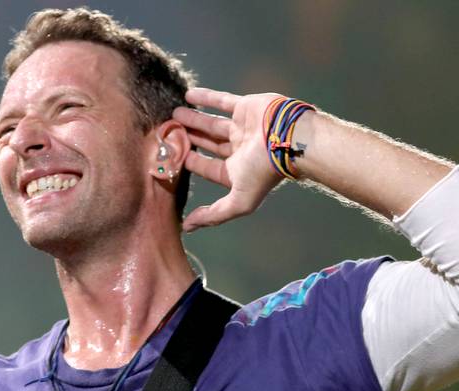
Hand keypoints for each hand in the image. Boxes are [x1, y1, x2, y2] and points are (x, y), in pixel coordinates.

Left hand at [173, 88, 284, 232]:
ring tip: (175, 114)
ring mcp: (243, 128)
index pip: (209, 168)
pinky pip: (222, 101)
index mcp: (238, 171)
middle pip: (209, 144)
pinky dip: (206, 97)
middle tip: (170, 132)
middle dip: (190, 139)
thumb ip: (213, 215)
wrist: (288, 139)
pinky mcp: (246, 107)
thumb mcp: (238, 201)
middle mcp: (240, 149)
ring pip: (213, 123)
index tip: (174, 156)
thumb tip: (187, 228)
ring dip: (194, 118)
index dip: (192, 163)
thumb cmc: (264, 172)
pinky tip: (188, 94)